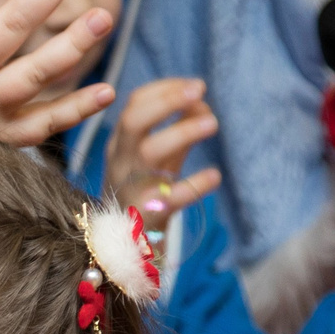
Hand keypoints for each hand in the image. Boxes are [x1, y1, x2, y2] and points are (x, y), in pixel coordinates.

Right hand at [105, 78, 223, 238]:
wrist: (125, 247)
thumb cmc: (145, 192)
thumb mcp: (157, 158)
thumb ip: (178, 128)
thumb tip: (202, 101)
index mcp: (120, 144)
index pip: (134, 104)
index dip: (166, 89)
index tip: (197, 86)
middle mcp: (121, 161)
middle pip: (134, 120)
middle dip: (167, 100)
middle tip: (200, 89)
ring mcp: (131, 187)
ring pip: (149, 151)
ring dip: (183, 131)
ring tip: (213, 123)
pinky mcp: (147, 215)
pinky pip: (171, 196)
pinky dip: (195, 184)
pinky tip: (214, 175)